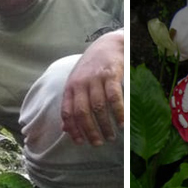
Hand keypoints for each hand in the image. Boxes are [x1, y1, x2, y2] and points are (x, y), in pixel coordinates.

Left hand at [60, 31, 124, 145]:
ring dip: (105, 126)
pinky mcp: (111, 75)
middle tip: (98, 143)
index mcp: (71, 86)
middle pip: (82, 112)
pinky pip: (114, 98)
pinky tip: (122, 124)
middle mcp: (81, 82)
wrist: (108, 44)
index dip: (73, 129)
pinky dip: (118, 113)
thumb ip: (71, 104)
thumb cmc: (92, 67)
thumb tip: (65, 129)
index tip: (81, 143)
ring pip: (98, 107)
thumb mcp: (77, 82)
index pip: (67, 111)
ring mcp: (96, 78)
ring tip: (111, 137)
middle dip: (90, 131)